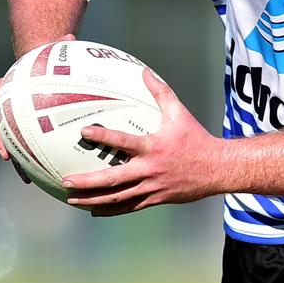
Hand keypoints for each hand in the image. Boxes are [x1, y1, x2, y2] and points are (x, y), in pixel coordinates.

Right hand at [0, 33, 76, 178]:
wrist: (46, 75)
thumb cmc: (48, 66)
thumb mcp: (52, 55)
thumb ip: (59, 47)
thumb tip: (70, 39)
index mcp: (10, 88)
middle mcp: (9, 107)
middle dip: (0, 139)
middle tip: (5, 152)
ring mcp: (18, 122)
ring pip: (11, 142)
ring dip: (16, 159)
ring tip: (24, 174)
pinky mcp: (31, 133)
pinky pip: (31, 149)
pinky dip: (37, 162)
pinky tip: (47, 176)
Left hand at [64, 69, 223, 215]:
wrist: (217, 168)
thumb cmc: (196, 138)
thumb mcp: (179, 113)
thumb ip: (160, 92)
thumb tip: (145, 71)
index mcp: (153, 147)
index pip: (123, 141)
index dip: (103, 136)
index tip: (84, 132)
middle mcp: (149, 169)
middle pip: (113, 179)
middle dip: (88, 182)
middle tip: (66, 180)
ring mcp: (151, 187)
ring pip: (117, 197)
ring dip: (93, 199)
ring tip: (72, 199)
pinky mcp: (156, 199)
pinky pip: (129, 207)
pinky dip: (111, 210)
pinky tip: (94, 210)